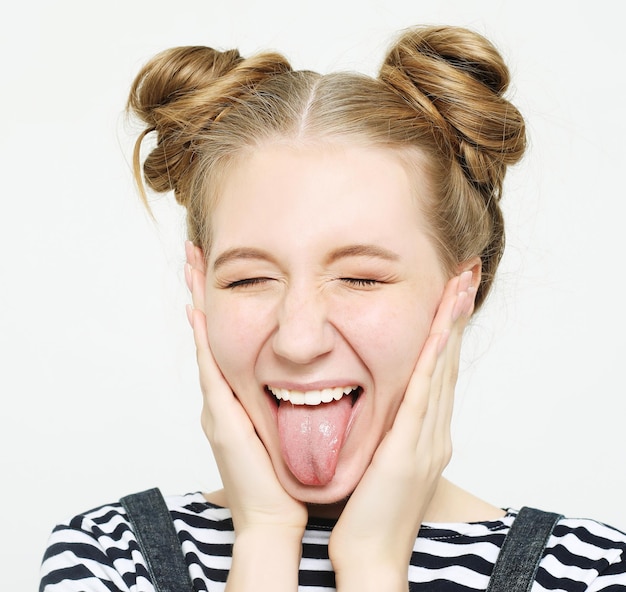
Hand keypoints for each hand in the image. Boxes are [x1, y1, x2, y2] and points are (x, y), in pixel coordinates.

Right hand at [184, 241, 307, 536]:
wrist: (276, 521)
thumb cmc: (287, 480)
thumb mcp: (294, 432)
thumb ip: (299, 407)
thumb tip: (325, 383)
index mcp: (242, 399)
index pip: (230, 341)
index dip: (222, 305)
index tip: (221, 269)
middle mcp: (224, 397)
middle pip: (210, 333)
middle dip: (202, 292)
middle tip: (195, 253)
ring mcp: (218, 406)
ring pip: (205, 342)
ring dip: (198, 302)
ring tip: (191, 265)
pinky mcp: (221, 419)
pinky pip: (209, 370)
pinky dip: (202, 340)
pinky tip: (197, 309)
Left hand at [328, 270, 476, 590]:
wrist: (370, 556)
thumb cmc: (369, 511)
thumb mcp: (381, 462)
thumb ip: (384, 432)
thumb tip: (377, 409)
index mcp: (424, 435)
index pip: (437, 373)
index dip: (444, 334)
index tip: (448, 299)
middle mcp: (434, 432)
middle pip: (447, 364)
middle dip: (455, 320)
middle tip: (464, 279)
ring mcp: (427, 440)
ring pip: (441, 372)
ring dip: (449, 328)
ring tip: (459, 289)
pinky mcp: (411, 449)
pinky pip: (424, 395)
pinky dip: (434, 360)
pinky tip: (439, 331)